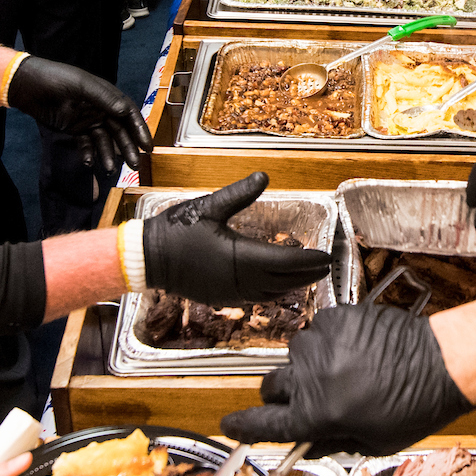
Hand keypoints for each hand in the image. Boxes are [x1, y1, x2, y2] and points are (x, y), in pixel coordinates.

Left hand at [5, 55, 151, 177]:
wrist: (28, 85)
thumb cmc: (56, 79)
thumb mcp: (81, 85)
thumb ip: (104, 98)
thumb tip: (124, 111)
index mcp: (106, 95)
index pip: (129, 114)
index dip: (140, 130)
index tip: (147, 147)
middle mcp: (101, 108)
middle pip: (119, 131)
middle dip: (127, 148)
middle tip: (135, 166)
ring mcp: (87, 120)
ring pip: (104, 141)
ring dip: (108, 155)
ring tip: (109, 170)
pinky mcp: (74, 129)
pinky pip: (85, 144)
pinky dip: (88, 154)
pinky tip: (88, 163)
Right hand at [143, 172, 331, 305]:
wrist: (149, 258)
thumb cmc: (177, 230)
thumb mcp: (210, 206)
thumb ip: (240, 194)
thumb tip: (264, 176)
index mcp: (238, 256)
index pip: (285, 262)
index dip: (308, 260)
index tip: (326, 257)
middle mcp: (238, 279)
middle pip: (283, 281)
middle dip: (308, 274)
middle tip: (326, 267)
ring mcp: (230, 292)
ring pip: (271, 293)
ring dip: (293, 285)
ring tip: (309, 276)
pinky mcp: (222, 298)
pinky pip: (256, 299)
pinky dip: (274, 293)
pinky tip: (279, 286)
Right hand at [221, 306, 474, 453]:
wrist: (442, 362)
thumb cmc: (414, 407)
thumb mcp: (372, 442)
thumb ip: (332, 441)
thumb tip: (306, 443)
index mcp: (317, 414)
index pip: (264, 423)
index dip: (243, 426)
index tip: (230, 424)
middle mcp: (312, 376)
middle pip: (272, 385)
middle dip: (280, 395)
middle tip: (303, 398)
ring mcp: (322, 342)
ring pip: (297, 356)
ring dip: (309, 366)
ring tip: (344, 371)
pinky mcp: (337, 317)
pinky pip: (320, 332)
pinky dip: (331, 342)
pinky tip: (356, 351)